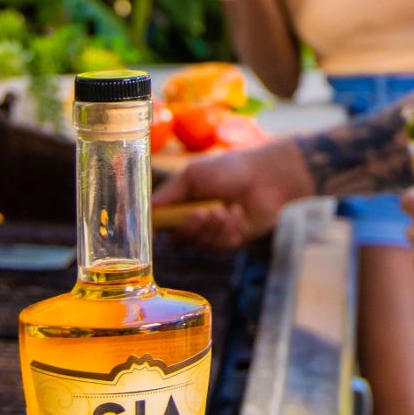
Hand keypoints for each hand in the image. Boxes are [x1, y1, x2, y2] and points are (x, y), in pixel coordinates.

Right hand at [154, 138, 311, 247]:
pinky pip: (221, 245)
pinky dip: (229, 228)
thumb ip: (168, 193)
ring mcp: (215, 229)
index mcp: (184, 201)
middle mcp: (197, 217)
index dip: (155, 232)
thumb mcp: (193, 175)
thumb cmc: (230, 169)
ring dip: (212, 226)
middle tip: (203, 213)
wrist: (267, 176)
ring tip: (226, 209)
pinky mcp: (233, 238)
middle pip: (180, 237)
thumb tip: (146, 210)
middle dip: (190, 226)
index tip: (153, 236)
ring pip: (200, 243)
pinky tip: (239, 213)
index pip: (162, 223)